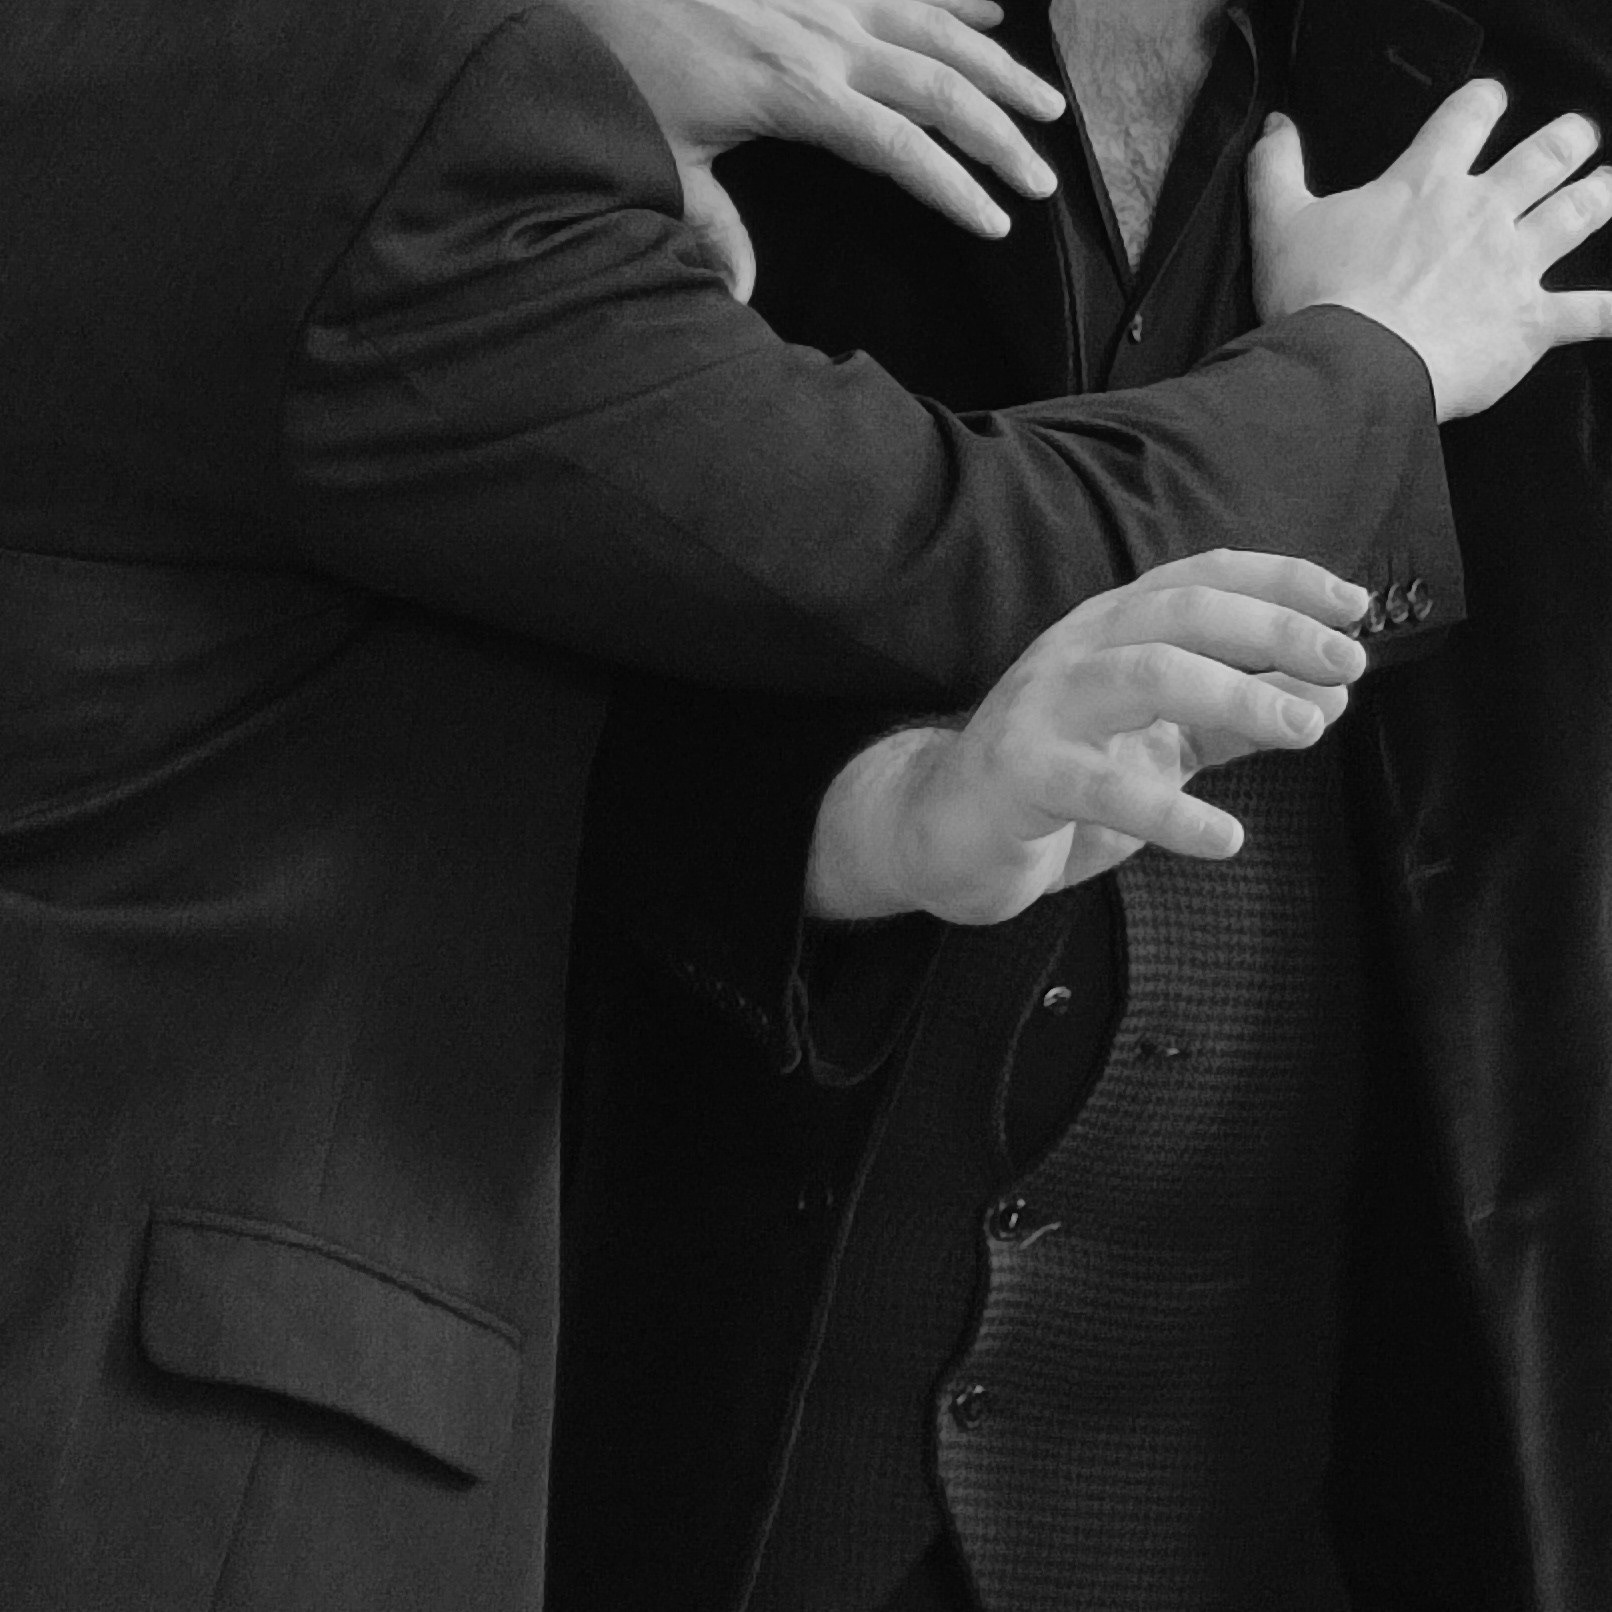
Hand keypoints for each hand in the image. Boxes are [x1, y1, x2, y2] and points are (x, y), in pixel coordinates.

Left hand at [560, 0, 1063, 299]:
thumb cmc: (620, 67)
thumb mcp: (662, 160)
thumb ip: (712, 230)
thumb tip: (742, 298)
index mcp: (796, 93)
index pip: (900, 149)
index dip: (955, 188)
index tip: (997, 224)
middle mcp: (826, 36)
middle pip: (938, 88)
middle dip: (1000, 135)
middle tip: (1046, 178)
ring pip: (935, 27)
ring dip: (997, 65)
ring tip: (1048, 100)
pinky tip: (993, 10)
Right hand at [807, 551, 1368, 924]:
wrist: (941, 830)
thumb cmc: (1059, 779)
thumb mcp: (1158, 741)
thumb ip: (1234, 718)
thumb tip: (1330, 696)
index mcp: (1109, 629)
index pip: (1201, 577)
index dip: (1281, 581)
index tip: (1354, 605)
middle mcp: (1076, 650)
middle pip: (1183, 612)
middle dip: (1274, 630)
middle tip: (1345, 665)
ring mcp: (1043, 706)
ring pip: (1147, 674)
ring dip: (1236, 695)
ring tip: (1304, 730)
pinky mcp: (1021, 774)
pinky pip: (1103, 787)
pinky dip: (1172, 812)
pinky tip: (1225, 837)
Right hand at [1249, 80, 1611, 420]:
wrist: (1349, 367)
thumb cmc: (1314, 298)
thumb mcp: (1277, 225)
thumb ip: (1275, 169)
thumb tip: (1276, 123)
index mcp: (1425, 184)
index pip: (1468, 116)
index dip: (1482, 101)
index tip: (1487, 102)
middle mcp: (1482, 212)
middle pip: (1547, 153)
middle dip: (1568, 141)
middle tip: (1574, 139)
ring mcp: (1513, 265)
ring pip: (1580, 212)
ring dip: (1600, 196)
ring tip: (1608, 186)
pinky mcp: (1529, 323)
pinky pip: (1591, 313)